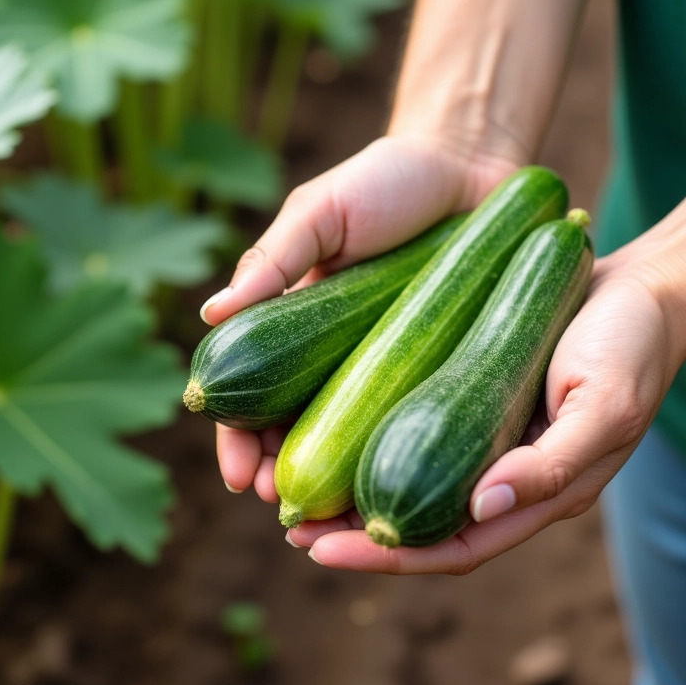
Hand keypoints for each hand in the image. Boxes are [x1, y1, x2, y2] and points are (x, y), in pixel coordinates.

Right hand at [205, 133, 521, 500]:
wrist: (475, 163)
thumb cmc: (388, 182)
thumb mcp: (321, 213)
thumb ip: (272, 260)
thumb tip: (210, 316)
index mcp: (297, 330)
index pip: (253, 397)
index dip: (238, 439)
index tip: (238, 475)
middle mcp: (340, 361)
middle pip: (298, 435)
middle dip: (281, 478)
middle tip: (281, 505)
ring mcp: (394, 371)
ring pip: (356, 446)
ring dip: (335, 492)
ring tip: (328, 521)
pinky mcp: (448, 373)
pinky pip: (423, 429)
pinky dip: (404, 467)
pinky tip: (397, 498)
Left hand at [286, 255, 682, 573]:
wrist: (646, 290)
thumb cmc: (632, 347)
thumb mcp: (606, 407)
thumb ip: (553, 465)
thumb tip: (482, 509)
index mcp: (539, 497)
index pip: (453, 550)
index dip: (388, 559)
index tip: (322, 550)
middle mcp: (504, 480)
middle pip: (421, 529)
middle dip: (356, 536)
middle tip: (292, 527)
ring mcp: (487, 442)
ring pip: (411, 485)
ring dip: (355, 494)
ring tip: (294, 490)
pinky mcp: (473, 402)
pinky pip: (415, 436)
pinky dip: (371, 444)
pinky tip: (331, 430)